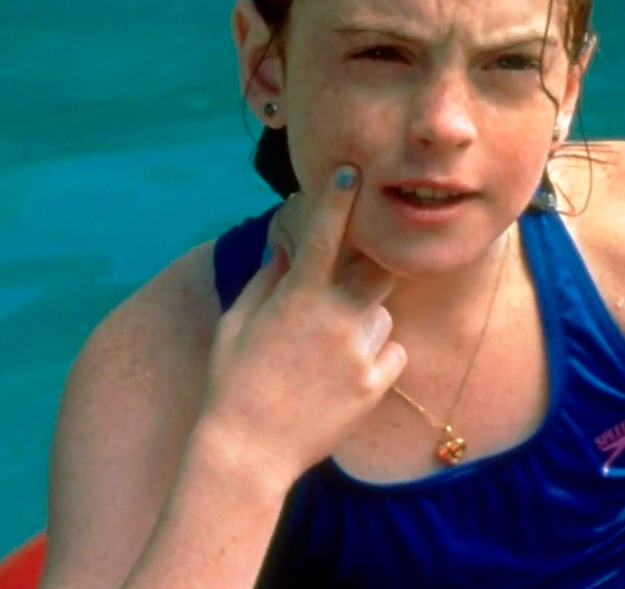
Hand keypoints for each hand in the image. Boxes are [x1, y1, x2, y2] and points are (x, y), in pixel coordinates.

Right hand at [200, 165, 405, 477]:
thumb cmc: (232, 383)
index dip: (339, 199)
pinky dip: (377, 358)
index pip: (325, 234)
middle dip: (372, 266)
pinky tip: (343, 379)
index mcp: (297, 297)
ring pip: (381, 316)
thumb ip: (267, 281)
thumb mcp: (237, 324)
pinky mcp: (376, 383)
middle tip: (352, 281)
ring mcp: (360, 350)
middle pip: (379, 268)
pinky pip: (392, 352)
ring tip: (326, 357)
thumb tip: (286, 247)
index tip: (352, 171)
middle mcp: (335, 317)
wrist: (247, 452)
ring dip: (365, 324)